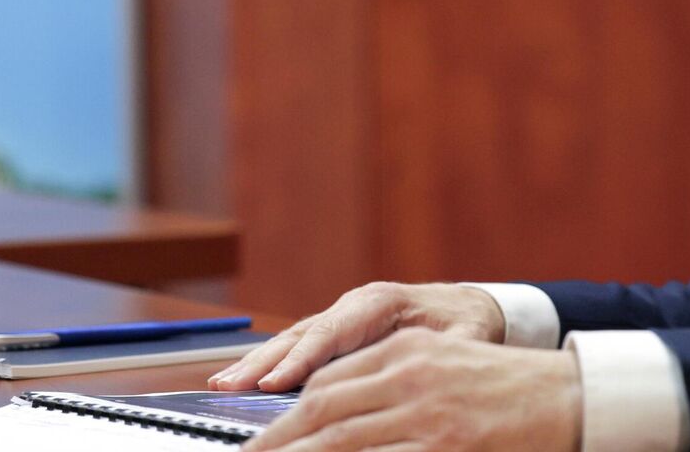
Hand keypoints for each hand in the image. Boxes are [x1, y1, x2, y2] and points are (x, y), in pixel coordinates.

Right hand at [211, 282, 506, 391]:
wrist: (469, 306)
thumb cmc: (467, 325)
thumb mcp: (464, 342)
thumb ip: (441, 357)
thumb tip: (426, 377)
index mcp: (381, 302)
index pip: (334, 332)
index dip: (302, 359)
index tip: (273, 383)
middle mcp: (353, 305)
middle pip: (302, 334)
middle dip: (263, 362)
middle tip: (228, 386)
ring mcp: (341, 317)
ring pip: (292, 340)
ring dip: (256, 363)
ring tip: (220, 385)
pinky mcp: (335, 333)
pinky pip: (297, 347)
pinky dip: (268, 364)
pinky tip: (240, 382)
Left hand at [240, 329, 580, 451]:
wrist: (570, 398)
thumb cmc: (508, 388)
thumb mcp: (445, 368)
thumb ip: (392, 383)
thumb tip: (332, 416)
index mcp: (407, 350)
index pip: (328, 379)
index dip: (288, 414)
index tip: (262, 437)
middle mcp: (411, 375)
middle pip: (323, 408)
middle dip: (280, 440)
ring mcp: (427, 414)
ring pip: (342, 440)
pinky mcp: (446, 446)